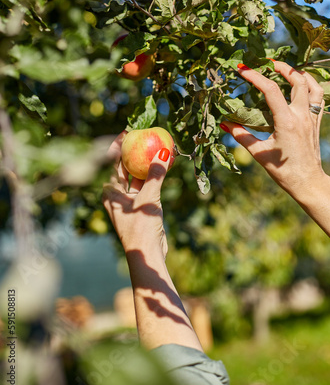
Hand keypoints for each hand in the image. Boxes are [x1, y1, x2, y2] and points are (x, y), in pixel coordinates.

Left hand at [102, 131, 170, 257]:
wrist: (147, 254)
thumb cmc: (141, 227)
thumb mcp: (148, 198)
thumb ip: (156, 175)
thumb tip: (164, 151)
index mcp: (110, 192)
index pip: (112, 162)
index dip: (119, 146)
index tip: (129, 131)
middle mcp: (117, 195)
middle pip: (125, 168)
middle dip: (135, 153)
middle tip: (144, 136)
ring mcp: (130, 201)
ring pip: (138, 177)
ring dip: (148, 164)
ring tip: (157, 147)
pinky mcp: (142, 207)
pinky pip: (148, 185)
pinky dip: (155, 175)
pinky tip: (164, 164)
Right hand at [220, 61, 325, 197]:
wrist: (307, 182)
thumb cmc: (283, 171)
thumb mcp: (259, 153)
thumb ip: (241, 136)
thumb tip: (225, 123)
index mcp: (286, 122)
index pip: (270, 90)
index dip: (255, 76)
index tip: (242, 69)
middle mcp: (301, 116)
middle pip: (297, 80)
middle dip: (282, 67)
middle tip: (268, 63)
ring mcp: (312, 118)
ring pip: (313, 86)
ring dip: (300, 74)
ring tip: (287, 70)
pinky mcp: (317, 122)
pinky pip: (319, 97)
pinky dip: (311, 86)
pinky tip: (301, 86)